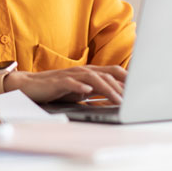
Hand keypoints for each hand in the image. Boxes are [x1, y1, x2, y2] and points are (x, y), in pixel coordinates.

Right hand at [3, 65, 126, 103]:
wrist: (30, 85)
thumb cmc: (56, 88)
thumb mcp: (79, 90)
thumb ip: (95, 91)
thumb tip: (114, 99)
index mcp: (88, 72)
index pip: (112, 71)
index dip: (127, 78)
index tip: (141, 88)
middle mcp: (82, 71)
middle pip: (106, 75)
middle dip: (121, 87)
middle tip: (133, 99)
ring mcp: (70, 74)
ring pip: (92, 78)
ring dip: (106, 88)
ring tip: (116, 99)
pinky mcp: (57, 81)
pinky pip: (70, 82)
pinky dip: (80, 86)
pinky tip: (87, 91)